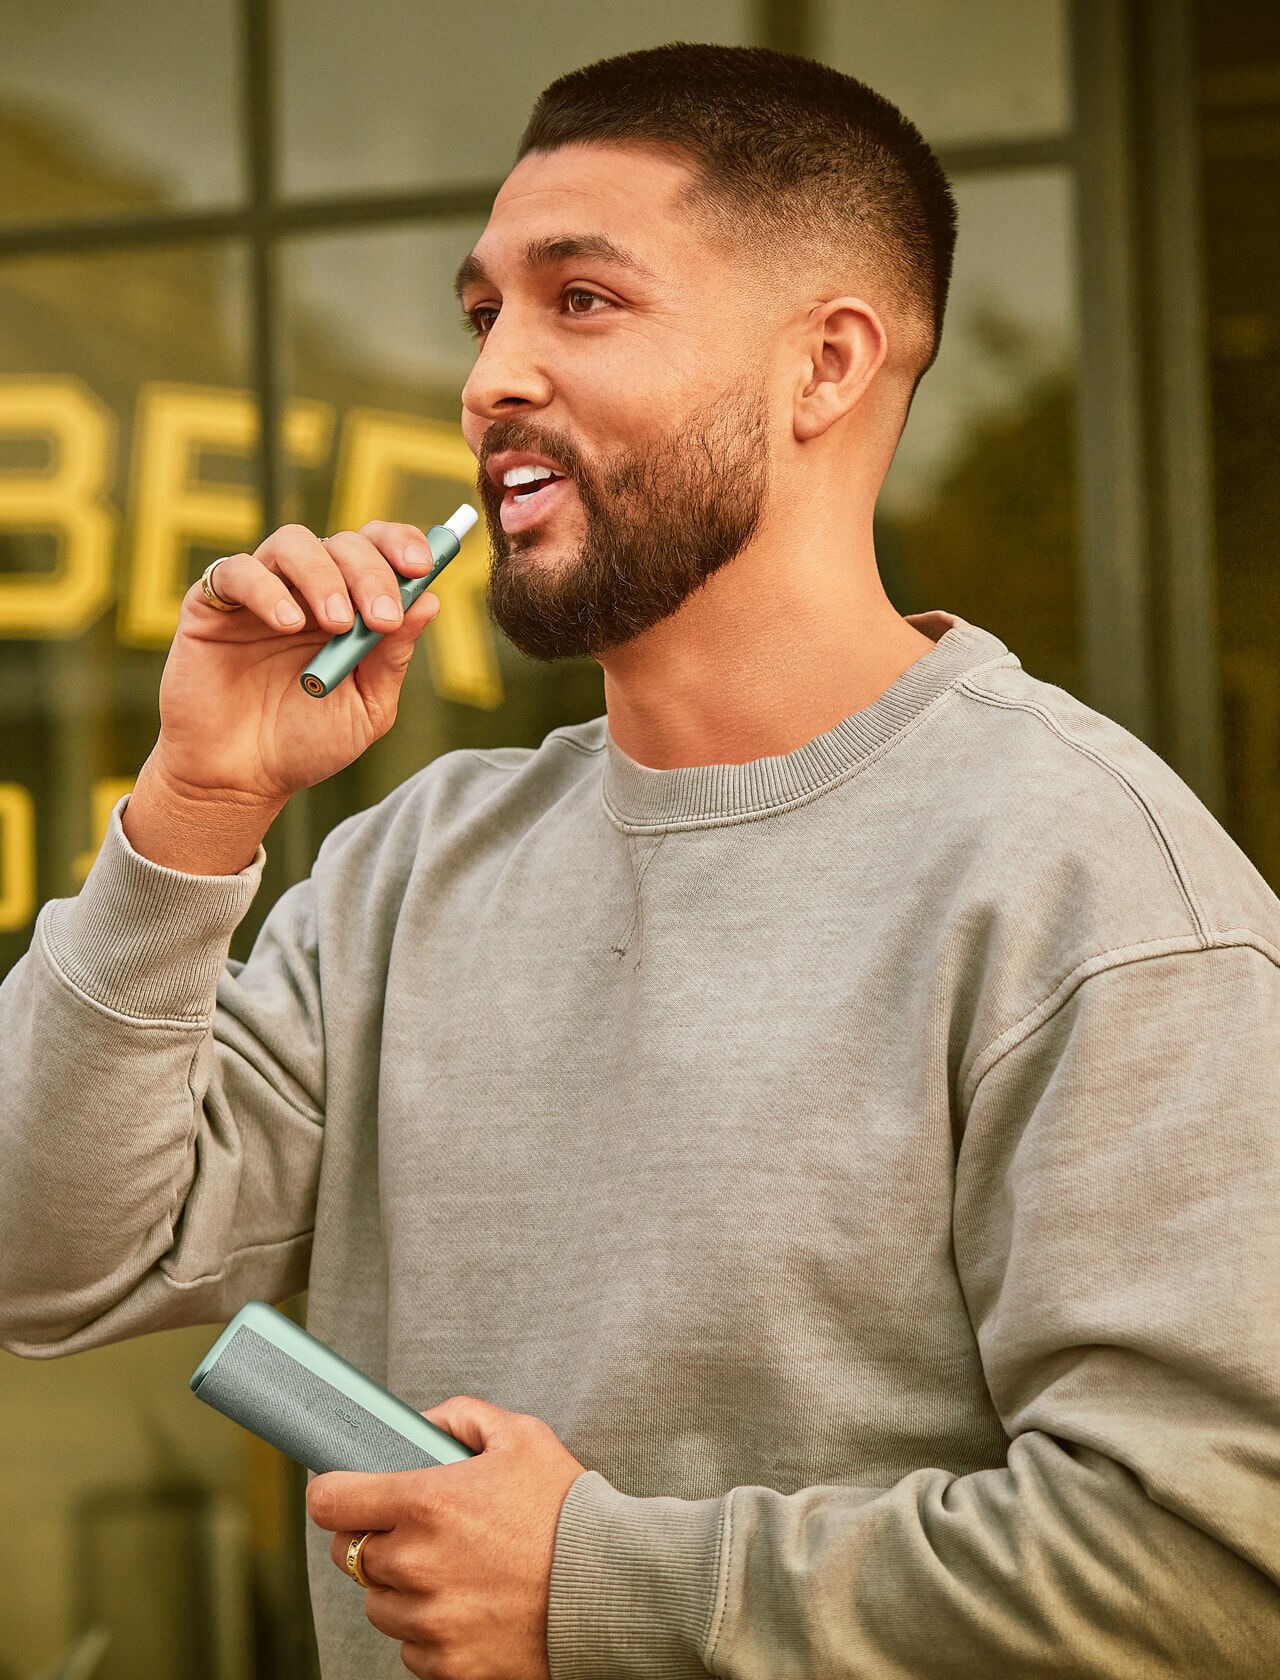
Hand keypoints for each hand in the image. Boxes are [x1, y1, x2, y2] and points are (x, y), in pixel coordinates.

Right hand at [149, 521, 445, 811]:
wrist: (241, 779)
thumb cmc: (305, 743)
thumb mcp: (365, 707)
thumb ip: (392, 657)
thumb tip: (428, 601)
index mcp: (349, 606)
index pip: (378, 550)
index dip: (401, 545)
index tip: (423, 566)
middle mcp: (306, 590)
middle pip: (344, 544)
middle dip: (371, 573)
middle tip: (381, 617)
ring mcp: (260, 592)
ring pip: (294, 543)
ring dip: (325, 576)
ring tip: (337, 625)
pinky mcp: (212, 604)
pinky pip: (238, 572)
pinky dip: (268, 590)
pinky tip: (287, 624)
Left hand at [307, 1396, 587, 1679]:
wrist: (612, 1588)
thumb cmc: (568, 1511)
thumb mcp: (521, 1437)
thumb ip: (461, 1417)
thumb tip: (420, 1422)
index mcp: (426, 1504)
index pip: (329, 1502)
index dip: (333, 1492)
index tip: (344, 1492)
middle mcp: (416, 1566)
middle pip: (349, 1555)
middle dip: (377, 1538)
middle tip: (421, 1529)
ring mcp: (429, 1622)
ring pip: (378, 1605)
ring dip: (401, 1588)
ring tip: (452, 1570)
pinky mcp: (446, 1667)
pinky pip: (410, 1648)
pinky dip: (428, 1630)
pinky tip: (469, 1605)